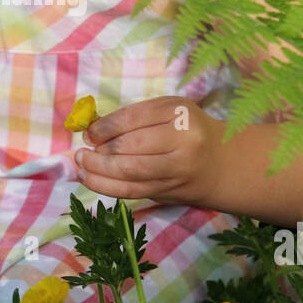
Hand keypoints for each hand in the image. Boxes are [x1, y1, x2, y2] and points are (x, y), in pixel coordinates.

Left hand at [73, 95, 222, 207]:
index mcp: (179, 113)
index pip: (133, 119)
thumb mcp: (166, 112)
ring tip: (83, 165)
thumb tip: (91, 129)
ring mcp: (177, 169)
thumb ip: (133, 117)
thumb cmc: (186, 130)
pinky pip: (132, 191)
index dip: (105, 128)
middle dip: (100, 151)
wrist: (220, 164)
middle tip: (82, 152)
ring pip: (129, 172)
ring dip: (98, 170)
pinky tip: (90, 180)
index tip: (88, 134)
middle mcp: (183, 141)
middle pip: (130, 147)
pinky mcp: (169, 190)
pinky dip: (106, 187)